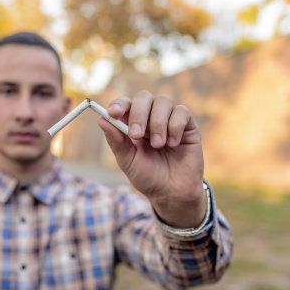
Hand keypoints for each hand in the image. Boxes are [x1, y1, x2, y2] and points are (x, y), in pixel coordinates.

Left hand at [97, 92, 206, 228]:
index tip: (113, 112)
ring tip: (158, 145)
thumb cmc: (148, 176)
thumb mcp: (127, 160)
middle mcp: (151, 117)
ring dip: (158, 123)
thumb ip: (116, 141)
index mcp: (132, 123)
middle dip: (138, 113)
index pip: (125, 103)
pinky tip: (173, 144)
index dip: (119, 104)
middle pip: (143, 97)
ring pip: (163, 101)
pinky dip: (175, 126)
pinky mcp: (188, 125)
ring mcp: (170, 119)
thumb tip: (101, 120)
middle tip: (137, 135)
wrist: (173, 193)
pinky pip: (182, 112)